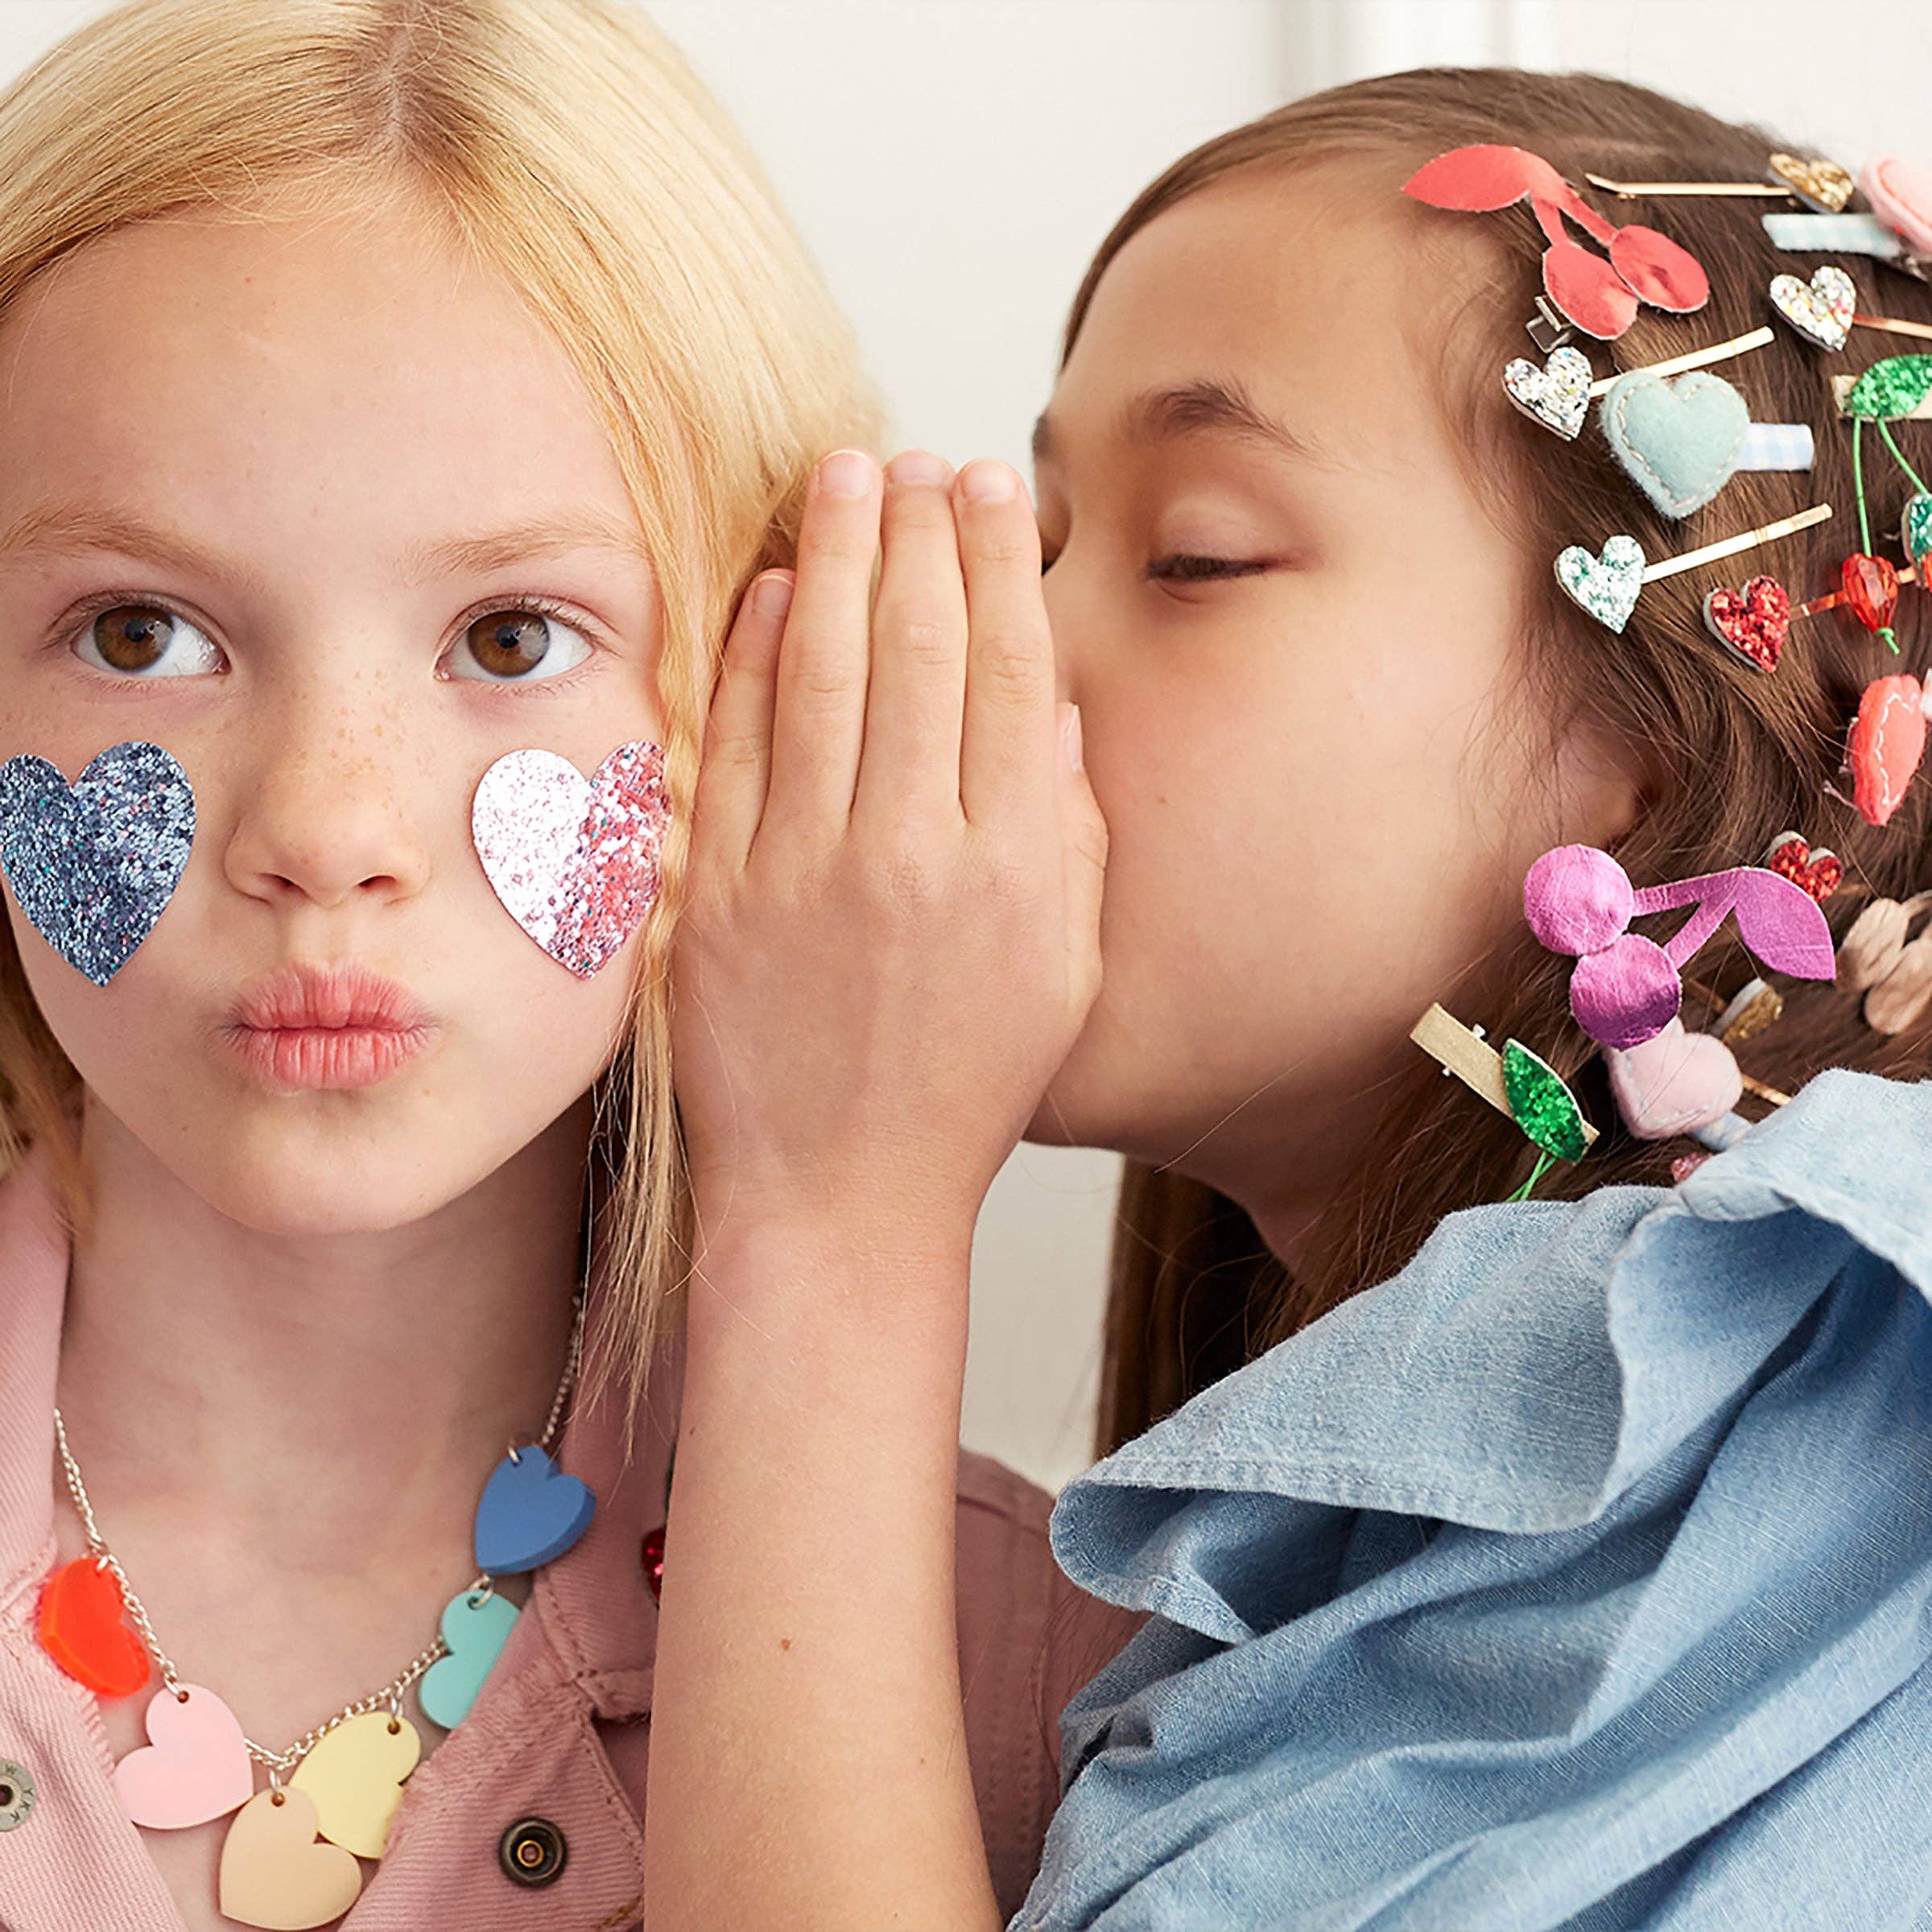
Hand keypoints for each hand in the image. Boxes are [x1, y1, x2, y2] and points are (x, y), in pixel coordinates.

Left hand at [671, 446, 1105, 1260]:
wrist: (840, 1197)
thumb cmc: (966, 1087)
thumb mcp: (1061, 971)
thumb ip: (1067, 833)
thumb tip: (1050, 705)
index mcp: (1015, 867)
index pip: (1010, 672)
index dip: (998, 564)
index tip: (990, 487)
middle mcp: (916, 853)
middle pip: (923, 649)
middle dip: (921, 531)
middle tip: (915, 456)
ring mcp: (809, 869)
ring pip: (829, 674)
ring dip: (840, 559)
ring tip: (846, 475)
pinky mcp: (719, 894)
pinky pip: (740, 746)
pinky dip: (757, 656)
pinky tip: (776, 588)